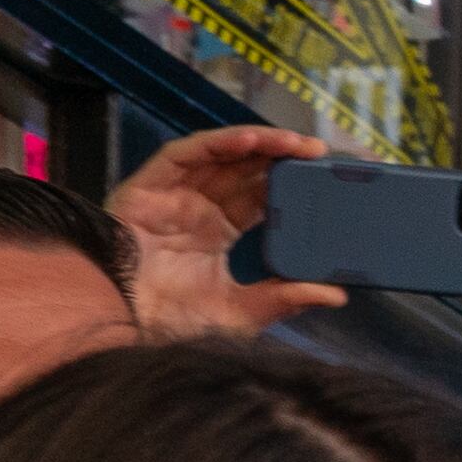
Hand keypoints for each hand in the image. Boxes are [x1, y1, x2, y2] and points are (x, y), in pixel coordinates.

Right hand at [111, 127, 341, 336]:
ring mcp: (176, 192)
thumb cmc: (173, 321)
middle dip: (284, 159)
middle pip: (247, 172)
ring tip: (298, 143)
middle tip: (323, 154)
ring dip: (261, 144)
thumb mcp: (242, 311)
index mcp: (218, 234)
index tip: (327, 183)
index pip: (260, 200)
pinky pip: (191, 153)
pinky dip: (222, 143)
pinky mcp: (153, 182)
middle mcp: (199, 207)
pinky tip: (253, 140)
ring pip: (224, 156)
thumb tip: (337, 294)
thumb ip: (286, 298)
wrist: (124, 318)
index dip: (291, 187)